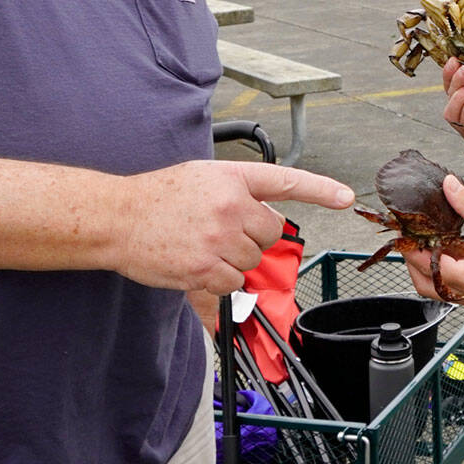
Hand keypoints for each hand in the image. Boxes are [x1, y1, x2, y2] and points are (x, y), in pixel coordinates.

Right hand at [115, 160, 352, 293]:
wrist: (117, 217)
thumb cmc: (157, 199)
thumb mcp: (201, 180)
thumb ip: (237, 197)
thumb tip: (267, 224)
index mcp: (232, 178)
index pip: (285, 181)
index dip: (321, 189)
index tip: (346, 197)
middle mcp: (231, 205)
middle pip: (270, 234)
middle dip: (251, 239)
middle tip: (218, 233)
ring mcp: (219, 238)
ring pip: (251, 262)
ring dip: (232, 262)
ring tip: (200, 246)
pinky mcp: (206, 267)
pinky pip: (232, 284)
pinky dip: (218, 282)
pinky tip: (195, 265)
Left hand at [401, 173, 463, 309]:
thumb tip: (447, 184)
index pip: (428, 266)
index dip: (412, 248)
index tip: (404, 230)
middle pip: (427, 285)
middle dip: (414, 262)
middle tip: (410, 237)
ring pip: (439, 289)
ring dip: (428, 268)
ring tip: (427, 241)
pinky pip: (454, 288)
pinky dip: (444, 272)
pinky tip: (447, 249)